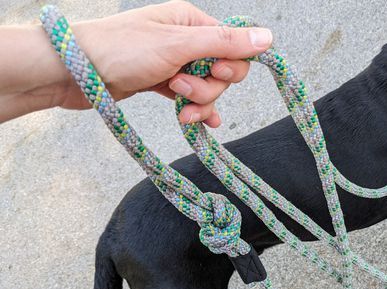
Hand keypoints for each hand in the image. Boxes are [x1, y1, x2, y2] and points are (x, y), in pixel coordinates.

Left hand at [0, 1, 272, 124]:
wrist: (71, 72)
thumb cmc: (121, 51)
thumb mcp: (178, 45)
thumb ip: (224, 42)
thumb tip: (268, 37)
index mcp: (191, 20)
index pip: (234, 45)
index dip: (230, 65)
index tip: (215, 72)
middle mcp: (185, 39)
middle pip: (222, 69)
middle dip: (209, 85)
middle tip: (182, 86)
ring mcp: (173, 62)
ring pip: (206, 87)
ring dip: (196, 99)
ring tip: (174, 100)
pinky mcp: (160, 83)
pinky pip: (189, 98)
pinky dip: (193, 110)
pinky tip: (196, 123)